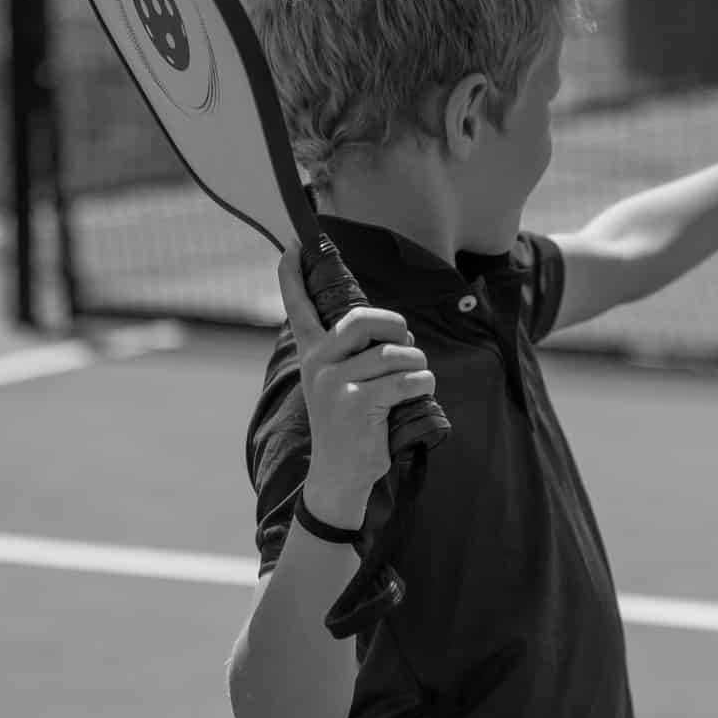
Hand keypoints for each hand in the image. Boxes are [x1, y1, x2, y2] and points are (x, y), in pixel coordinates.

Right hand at [275, 245, 436, 522]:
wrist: (340, 475)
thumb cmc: (353, 421)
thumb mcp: (341, 381)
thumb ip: (354, 351)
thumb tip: (391, 326)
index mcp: (312, 352)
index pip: (298, 306)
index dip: (294, 274)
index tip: (294, 243)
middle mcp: (317, 363)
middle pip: (366, 319)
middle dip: (398, 326)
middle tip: (404, 342)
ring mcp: (334, 383)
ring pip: (396, 354)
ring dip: (417, 365)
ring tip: (410, 383)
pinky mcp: (355, 404)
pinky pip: (407, 379)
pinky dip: (423, 383)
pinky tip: (417, 394)